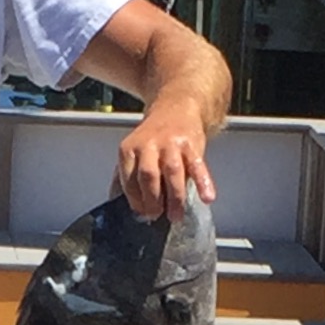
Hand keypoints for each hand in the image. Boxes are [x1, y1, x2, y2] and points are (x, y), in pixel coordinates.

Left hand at [117, 104, 217, 221]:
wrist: (176, 108)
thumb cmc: (153, 139)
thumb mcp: (133, 153)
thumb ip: (125, 176)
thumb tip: (116, 204)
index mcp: (130, 149)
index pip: (128, 179)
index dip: (135, 199)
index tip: (141, 213)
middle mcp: (149, 145)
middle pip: (148, 175)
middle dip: (152, 200)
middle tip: (156, 216)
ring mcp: (171, 144)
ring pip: (172, 172)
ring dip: (174, 197)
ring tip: (176, 216)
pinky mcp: (191, 145)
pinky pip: (197, 166)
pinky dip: (203, 183)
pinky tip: (208, 198)